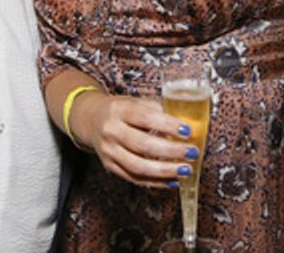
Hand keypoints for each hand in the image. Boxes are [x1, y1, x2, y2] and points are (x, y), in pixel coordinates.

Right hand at [69, 91, 199, 188]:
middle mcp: (111, 131)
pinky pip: (134, 178)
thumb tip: (187, 121)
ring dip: (165, 171)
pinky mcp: (110, 167)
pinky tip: (173, 180)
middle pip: (142, 145)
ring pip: (138, 167)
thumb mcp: (135, 101)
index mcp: (119, 110)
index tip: (187, 131)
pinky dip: (156, 182)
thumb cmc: (121, 110)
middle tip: (192, 152)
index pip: (145, 117)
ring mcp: (109, 151)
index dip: (167, 125)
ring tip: (185, 170)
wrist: (92, 120)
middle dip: (171, 151)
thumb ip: (158, 109)